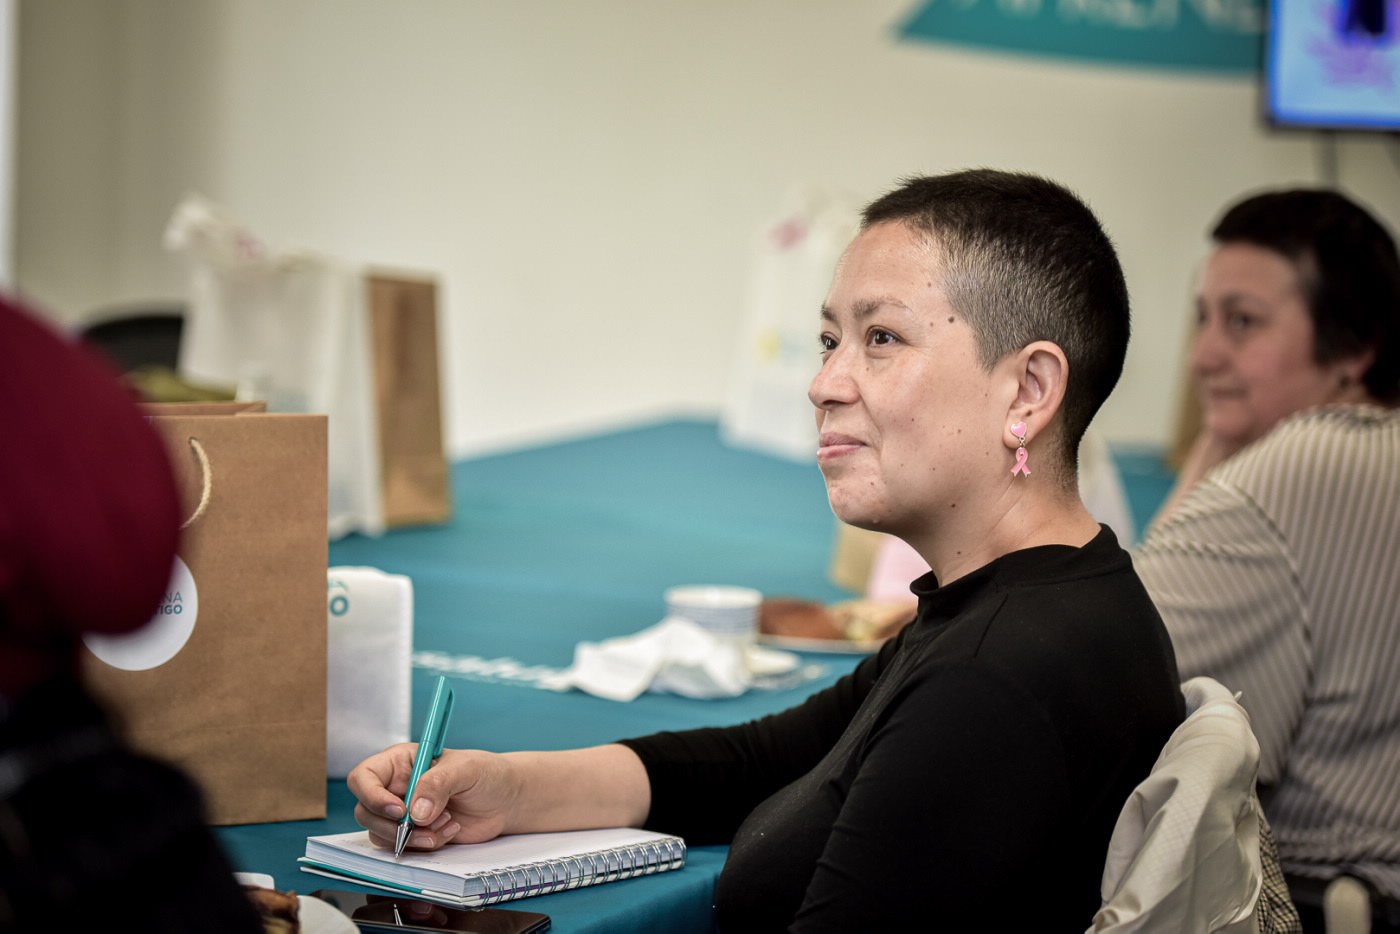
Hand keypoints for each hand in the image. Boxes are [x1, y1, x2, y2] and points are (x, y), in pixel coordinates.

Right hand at [347, 746, 518, 851]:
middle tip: (420, 825)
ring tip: (445, 824)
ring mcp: (404, 814)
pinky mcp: (416, 835)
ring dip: (411, 838)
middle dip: (392, 825)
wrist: (505, 801)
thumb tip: (415, 811)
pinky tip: (451, 830)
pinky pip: (405, 848)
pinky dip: (427, 844)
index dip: (372, 796)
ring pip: (381, 834)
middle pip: (365, 811)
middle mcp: (396, 788)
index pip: (364, 777)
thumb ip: (438, 783)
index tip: (398, 810)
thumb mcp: (466, 769)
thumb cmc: (486, 773)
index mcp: (400, 762)